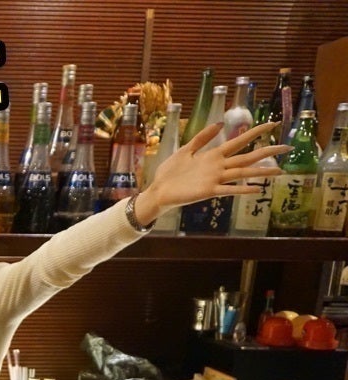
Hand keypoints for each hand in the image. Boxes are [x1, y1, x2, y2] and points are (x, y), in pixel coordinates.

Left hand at [135, 122, 287, 223]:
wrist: (157, 191)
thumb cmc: (170, 172)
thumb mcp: (185, 150)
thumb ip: (202, 137)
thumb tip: (220, 123)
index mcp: (214, 155)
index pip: (239, 141)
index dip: (255, 132)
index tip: (272, 124)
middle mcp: (218, 167)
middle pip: (247, 157)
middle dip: (267, 151)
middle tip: (287, 147)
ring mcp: (215, 179)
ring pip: (242, 173)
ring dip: (261, 172)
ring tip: (280, 170)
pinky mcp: (208, 191)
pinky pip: (228, 190)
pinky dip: (242, 190)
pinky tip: (257, 189)